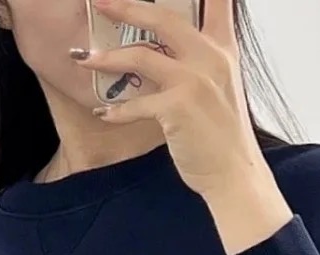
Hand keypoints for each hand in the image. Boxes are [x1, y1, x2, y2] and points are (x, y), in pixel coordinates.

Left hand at [74, 0, 259, 196]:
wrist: (235, 174)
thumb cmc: (224, 137)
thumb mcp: (222, 87)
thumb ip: (202, 63)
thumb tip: (169, 53)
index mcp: (223, 48)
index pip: (218, 2)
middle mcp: (211, 57)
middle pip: (162, 18)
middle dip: (126, 7)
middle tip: (100, 3)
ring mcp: (194, 80)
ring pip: (141, 56)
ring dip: (107, 58)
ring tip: (84, 59)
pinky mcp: (178, 107)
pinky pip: (136, 103)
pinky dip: (117, 110)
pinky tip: (104, 113)